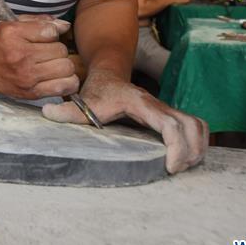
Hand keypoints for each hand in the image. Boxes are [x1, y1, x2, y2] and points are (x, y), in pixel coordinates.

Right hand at [0, 15, 77, 98]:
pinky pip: (64, 86)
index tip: (45, 37)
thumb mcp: (13, 25)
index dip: (52, 32)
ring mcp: (27, 77)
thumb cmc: (0, 45)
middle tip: (49, 52)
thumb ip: (40, 21)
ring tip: (54, 64)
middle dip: (58, 49)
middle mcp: (21, 56)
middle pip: (61, 50)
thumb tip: (65, 26)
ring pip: (66, 68)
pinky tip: (59, 77)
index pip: (51, 31)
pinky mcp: (32, 93)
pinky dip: (68, 82)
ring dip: (63, 65)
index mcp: (14, 35)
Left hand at [41, 71, 207, 172]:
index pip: (169, 124)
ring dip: (198, 147)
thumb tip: (47, 114)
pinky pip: (195, 126)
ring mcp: (167, 109)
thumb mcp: (83, 102)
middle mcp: (159, 105)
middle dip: (191, 151)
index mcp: (142, 104)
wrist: (108, 74)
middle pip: (191, 125)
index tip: (169, 167)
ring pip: (198, 124)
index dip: (175, 146)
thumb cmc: (98, 91)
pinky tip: (187, 158)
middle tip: (177, 171)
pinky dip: (198, 142)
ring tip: (184, 166)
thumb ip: (68, 111)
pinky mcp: (170, 114)